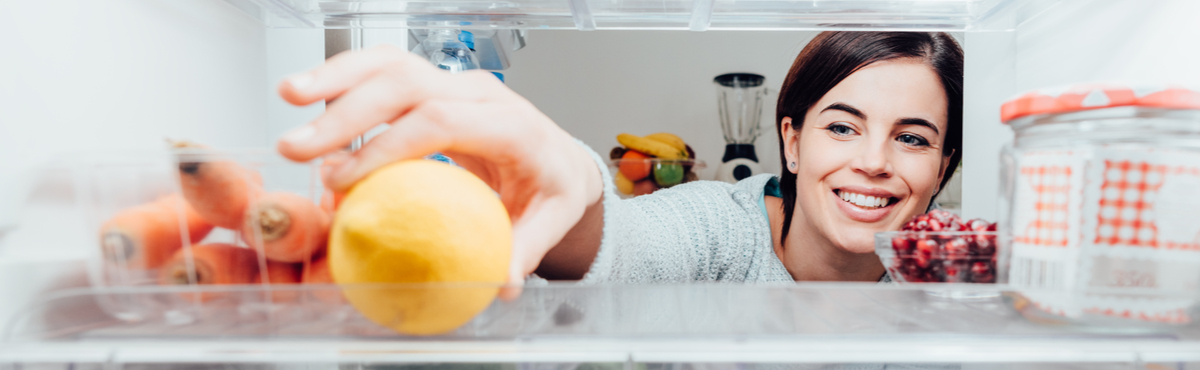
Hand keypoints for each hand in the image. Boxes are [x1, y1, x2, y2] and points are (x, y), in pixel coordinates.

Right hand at [276, 45, 602, 298]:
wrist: (557, 158)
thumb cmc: (550, 188)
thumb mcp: (550, 220)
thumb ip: (525, 248)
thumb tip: (502, 282)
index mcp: (511, 124)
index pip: (442, 121)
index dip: (388, 146)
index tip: (345, 179)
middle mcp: (480, 93)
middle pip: (408, 85)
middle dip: (347, 112)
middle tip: (300, 148)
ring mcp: (455, 83)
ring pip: (391, 64)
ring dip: (336, 78)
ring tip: (289, 96)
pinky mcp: (434, 84)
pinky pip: (385, 69)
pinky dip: (343, 76)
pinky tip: (306, 91)